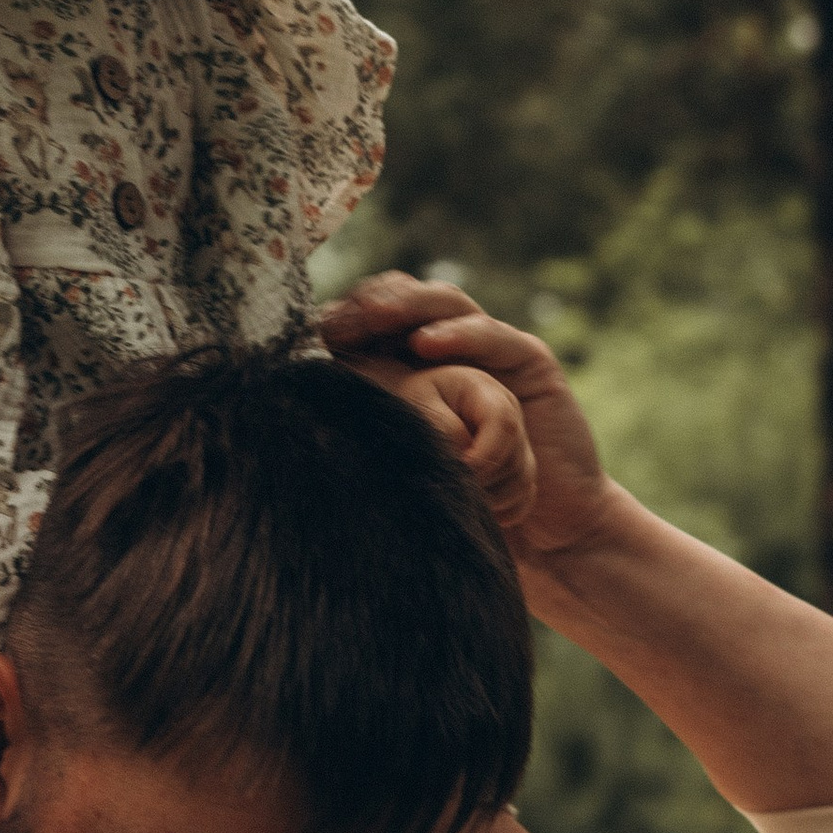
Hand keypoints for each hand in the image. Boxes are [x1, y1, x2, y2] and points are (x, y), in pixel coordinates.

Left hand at [321, 275, 629, 572]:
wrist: (546, 533)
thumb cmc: (463, 500)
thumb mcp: (404, 464)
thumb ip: (363, 435)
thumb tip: (286, 422)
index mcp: (410, 362)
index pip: (370, 318)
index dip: (338, 320)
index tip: (301, 338)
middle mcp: (448, 345)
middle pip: (401, 299)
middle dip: (365, 304)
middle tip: (335, 321)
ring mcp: (489, 349)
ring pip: (443, 303)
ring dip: (406, 304)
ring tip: (373, 316)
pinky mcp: (529, 362)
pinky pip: (495, 336)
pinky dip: (460, 334)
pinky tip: (428, 342)